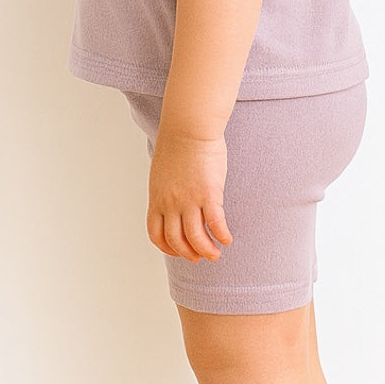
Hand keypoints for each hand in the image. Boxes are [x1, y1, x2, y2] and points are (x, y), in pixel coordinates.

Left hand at [146, 126, 233, 262]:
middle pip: (176, 240)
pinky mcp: (208, 193)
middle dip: (188, 253)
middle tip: (200, 257)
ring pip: (196, 238)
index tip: (179, 251)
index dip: (168, 248)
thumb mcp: (162, 172)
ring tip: (215, 254)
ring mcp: (189, 200)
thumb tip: (172, 200)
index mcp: (157, 198)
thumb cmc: (177, 143)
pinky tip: (227, 239)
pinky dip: (221, 235)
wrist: (189, 127)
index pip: (157, 234)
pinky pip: (215, 223)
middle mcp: (171, 203)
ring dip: (206, 251)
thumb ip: (166, 190)